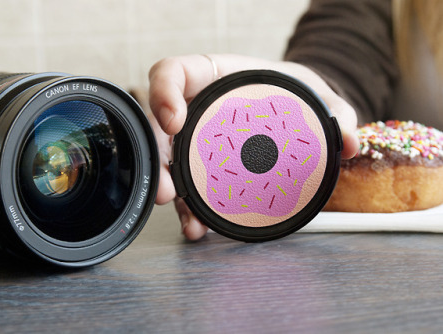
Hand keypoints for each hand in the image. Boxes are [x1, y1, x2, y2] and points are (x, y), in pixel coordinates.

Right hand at [148, 54, 359, 240]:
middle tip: (168, 188)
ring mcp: (196, 141)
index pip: (172, 73)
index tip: (174, 120)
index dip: (163, 93)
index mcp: (213, 78)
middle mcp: (196, 110)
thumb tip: (350, 142)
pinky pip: (189, 185)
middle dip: (159, 159)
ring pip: (169, 163)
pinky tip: (198, 226)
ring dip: (171, 192)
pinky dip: (190, 208)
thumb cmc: (292, 96)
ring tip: (186, 217)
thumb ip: (334, 112)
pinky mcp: (204, 167)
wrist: (291, 114)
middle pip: (160, 129)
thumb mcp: (315, 96)